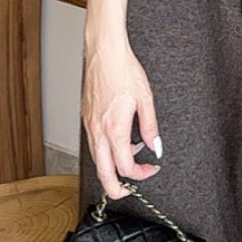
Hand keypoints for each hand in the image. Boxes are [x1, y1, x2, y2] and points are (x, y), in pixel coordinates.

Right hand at [82, 38, 162, 199]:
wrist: (103, 52)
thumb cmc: (123, 70)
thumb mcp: (145, 99)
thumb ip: (150, 128)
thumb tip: (156, 147)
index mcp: (114, 130)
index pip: (125, 168)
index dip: (141, 174)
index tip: (151, 168)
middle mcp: (98, 131)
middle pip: (103, 174)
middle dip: (117, 188)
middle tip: (130, 188)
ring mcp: (89, 125)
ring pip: (96, 160)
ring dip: (112, 166)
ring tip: (131, 155)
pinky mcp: (85, 118)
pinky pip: (93, 144)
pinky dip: (105, 150)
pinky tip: (118, 139)